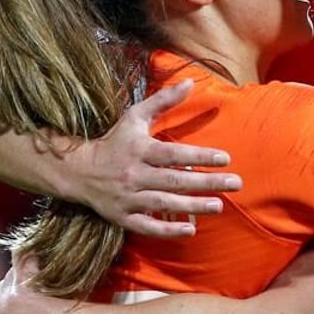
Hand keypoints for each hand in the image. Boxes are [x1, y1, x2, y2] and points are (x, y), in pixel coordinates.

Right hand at [55, 79, 243, 236]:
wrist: (78, 171)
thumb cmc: (114, 141)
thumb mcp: (135, 117)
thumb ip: (163, 100)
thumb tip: (189, 82)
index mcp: (139, 149)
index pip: (173, 154)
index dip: (200, 156)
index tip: (225, 158)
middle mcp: (134, 174)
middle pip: (174, 180)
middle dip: (206, 182)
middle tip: (235, 183)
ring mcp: (128, 198)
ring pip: (164, 203)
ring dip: (193, 206)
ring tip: (219, 205)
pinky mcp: (122, 217)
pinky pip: (147, 226)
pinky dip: (168, 230)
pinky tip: (190, 230)